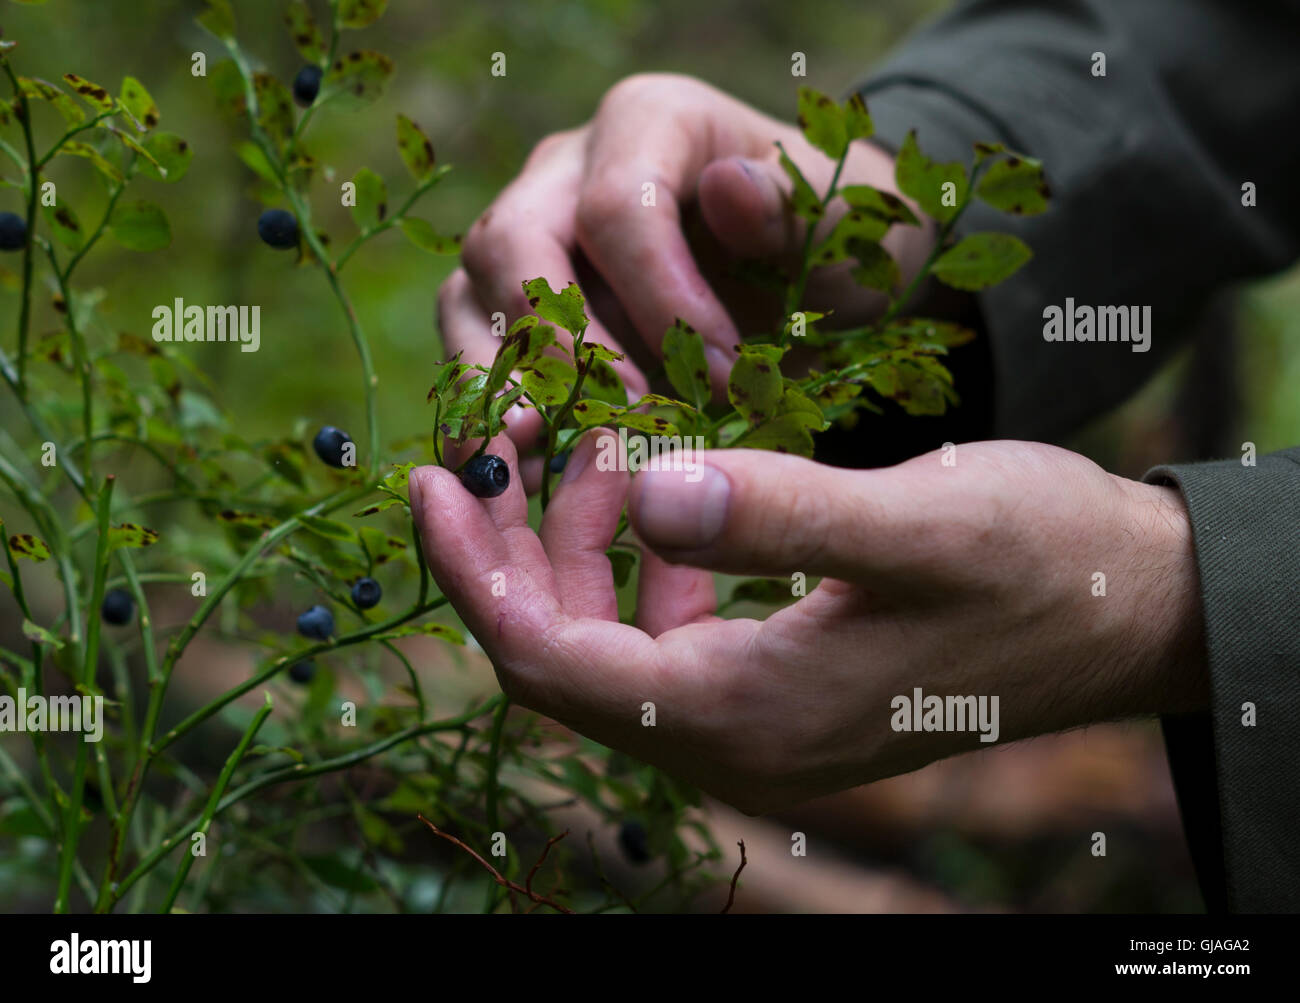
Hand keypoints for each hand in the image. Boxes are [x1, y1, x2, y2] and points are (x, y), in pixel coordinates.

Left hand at [409, 435, 1207, 814]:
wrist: (1124, 610)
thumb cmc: (1036, 562)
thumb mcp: (915, 522)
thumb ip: (779, 514)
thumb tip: (645, 489)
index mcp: (747, 712)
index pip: (552, 661)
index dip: (475, 575)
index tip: (433, 478)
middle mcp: (736, 736)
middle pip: (563, 655)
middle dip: (517, 548)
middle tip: (510, 436)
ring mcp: (758, 719)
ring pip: (611, 638)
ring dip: (582, 543)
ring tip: (600, 438)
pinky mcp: (782, 686)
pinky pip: (666, 630)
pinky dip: (640, 558)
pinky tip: (663, 487)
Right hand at [438, 74, 934, 482]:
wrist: (809, 274)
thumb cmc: (825, 240)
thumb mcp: (839, 221)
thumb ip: (790, 206)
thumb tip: (728, 188)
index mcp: (650, 123)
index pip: (617, 209)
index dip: (661, 302)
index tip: (722, 378)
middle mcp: (567, 169)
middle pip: (513, 243)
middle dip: (554, 345)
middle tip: (608, 423)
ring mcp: (532, 235)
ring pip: (474, 298)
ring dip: (500, 382)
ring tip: (535, 453)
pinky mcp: (516, 304)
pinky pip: (480, 353)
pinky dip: (500, 410)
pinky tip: (532, 469)